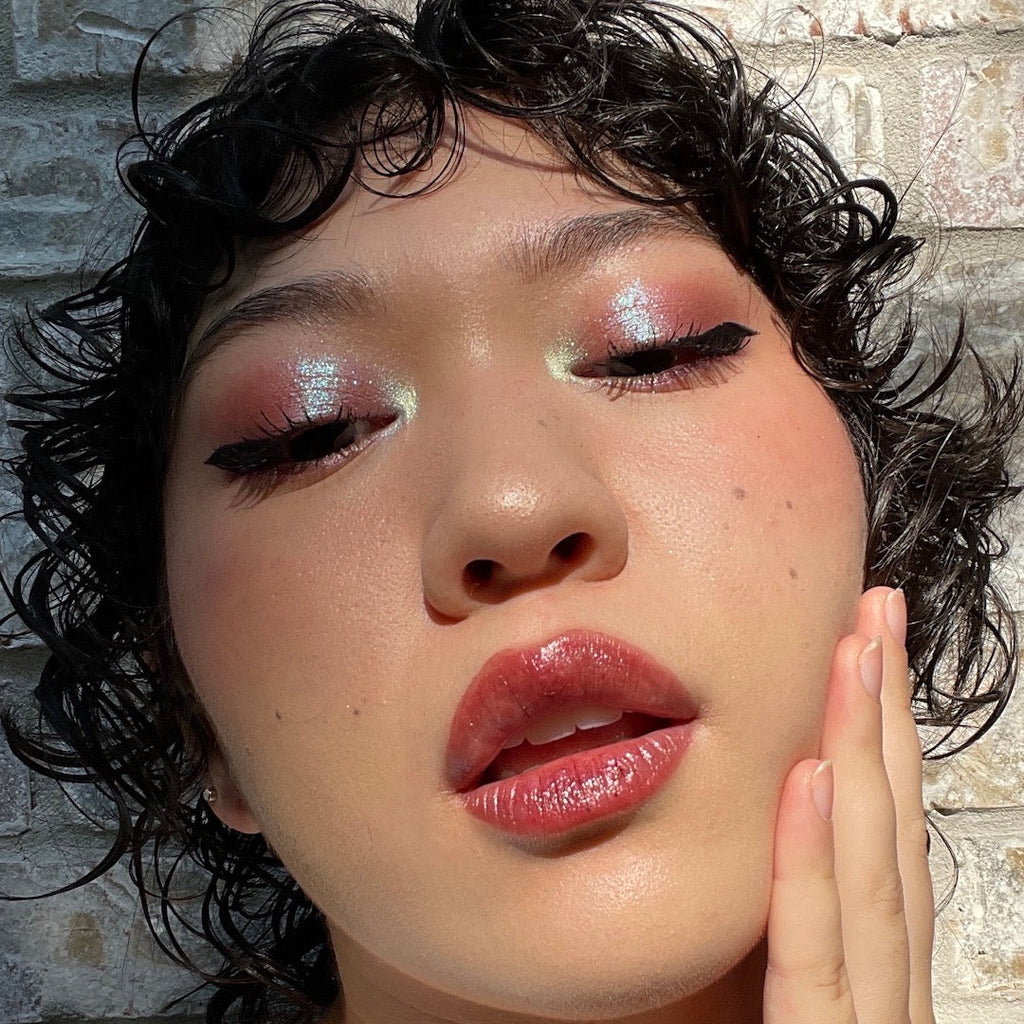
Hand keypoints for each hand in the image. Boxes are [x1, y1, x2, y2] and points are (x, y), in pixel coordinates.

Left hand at [763, 587, 935, 1022]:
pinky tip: (808, 781)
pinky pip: (814, 953)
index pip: (885, 832)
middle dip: (885, 711)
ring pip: (870, 869)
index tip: (869, 650)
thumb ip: (793, 940)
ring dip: (861, 753)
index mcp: (876, 967)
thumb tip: (769, 836)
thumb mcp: (792, 1012)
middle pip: (890, 827)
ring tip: (854, 655)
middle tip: (875, 613)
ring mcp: (869, 1021)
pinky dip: (811, 863)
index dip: (883, 735)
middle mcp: (887, 982)